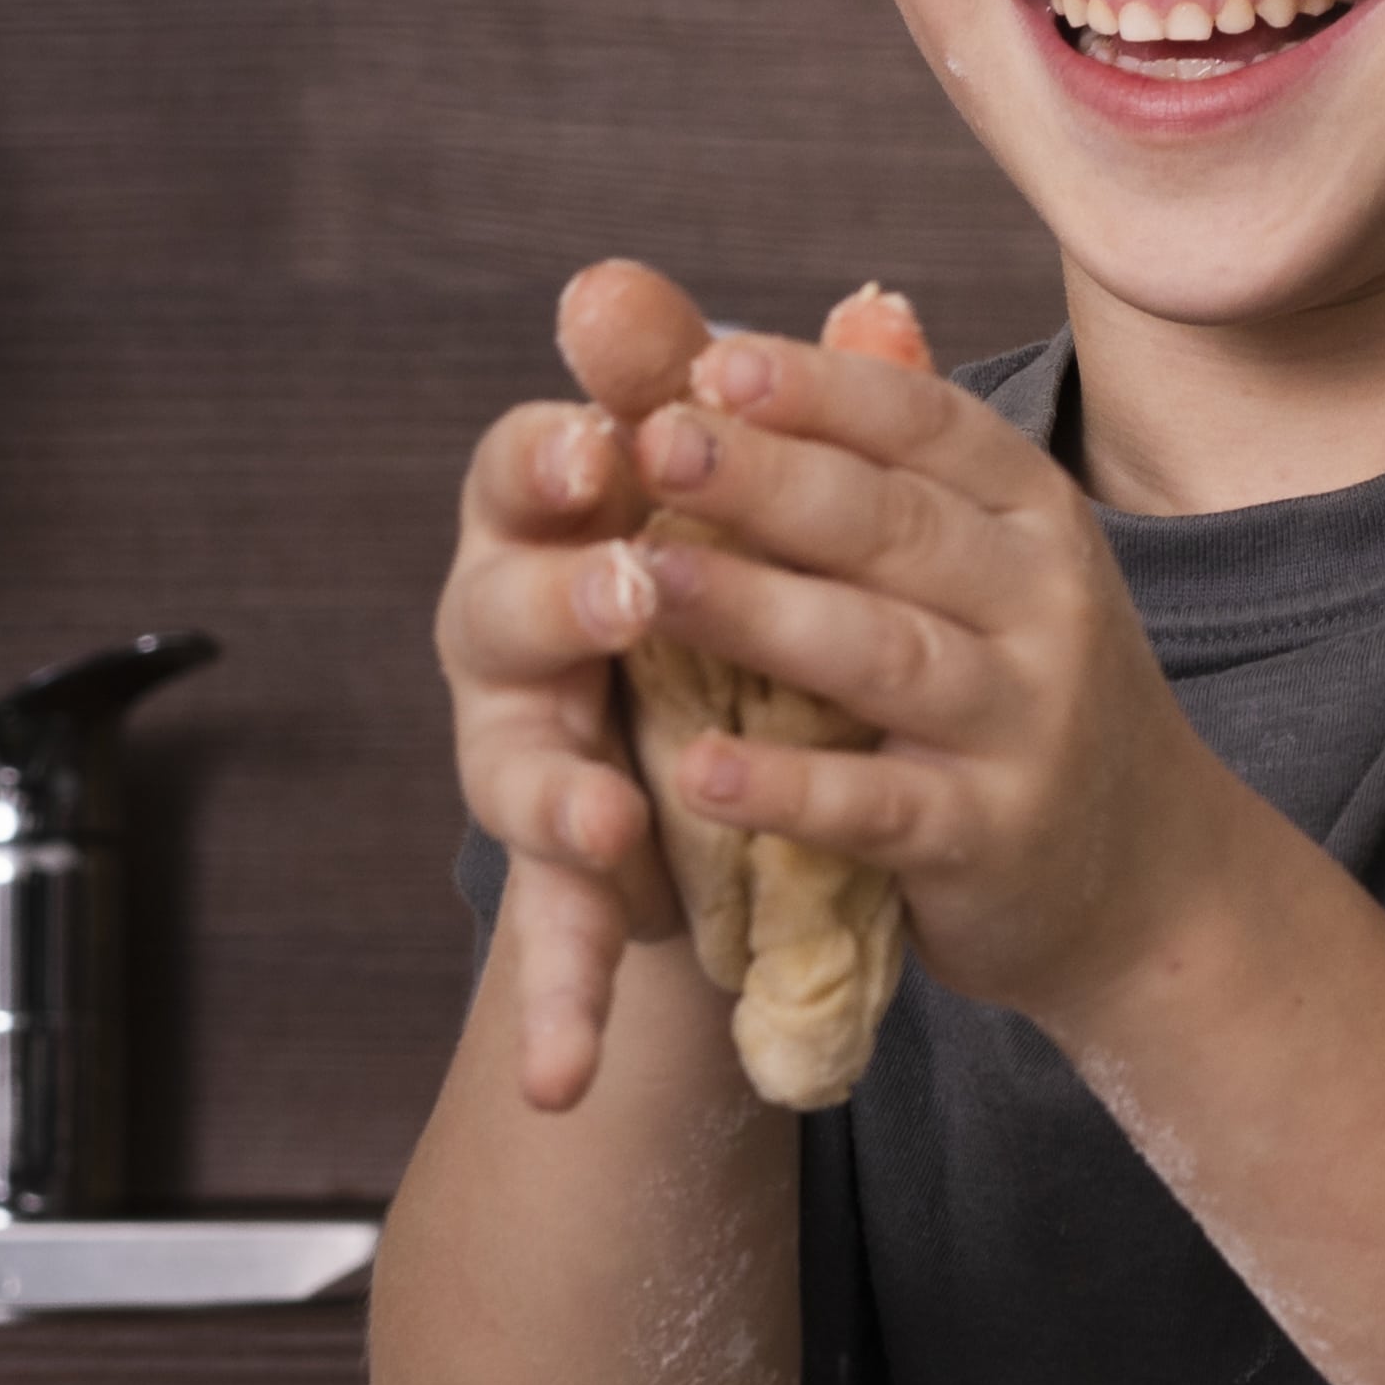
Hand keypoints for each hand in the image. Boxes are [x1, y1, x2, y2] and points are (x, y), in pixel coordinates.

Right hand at [429, 256, 727, 1115]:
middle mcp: (523, 634)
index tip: (617, 432)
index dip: (559, 446)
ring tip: (603, 820)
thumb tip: (884, 301)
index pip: (528, 463)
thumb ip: (808, 412)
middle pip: (500, 606)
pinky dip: (554, 1011)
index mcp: (564, 520)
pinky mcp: (573, 880)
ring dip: (553, 795)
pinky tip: (561, 1082)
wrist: (740, 759)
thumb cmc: (737, 587)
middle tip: (632, 588)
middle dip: (561, 597)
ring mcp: (536, 761)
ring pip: (514, 772)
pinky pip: (551, 951)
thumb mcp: (773, 508)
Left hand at [612, 313, 1257, 1042]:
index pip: (929, 425)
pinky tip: (700, 768)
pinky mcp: (990, 837)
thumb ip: (906, 459)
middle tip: (651, 443)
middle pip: (894, 525)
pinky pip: (880, 806)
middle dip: (768, 478)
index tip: (710, 360)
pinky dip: (790, 789)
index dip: (822, 390)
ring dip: (761, 613)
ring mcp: (1025, 722)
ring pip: (882, 653)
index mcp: (1035, 512)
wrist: (1148, 870)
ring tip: (647, 582)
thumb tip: (838, 310)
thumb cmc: (1026, 686)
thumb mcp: (998, 559)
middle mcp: (1045, 601)